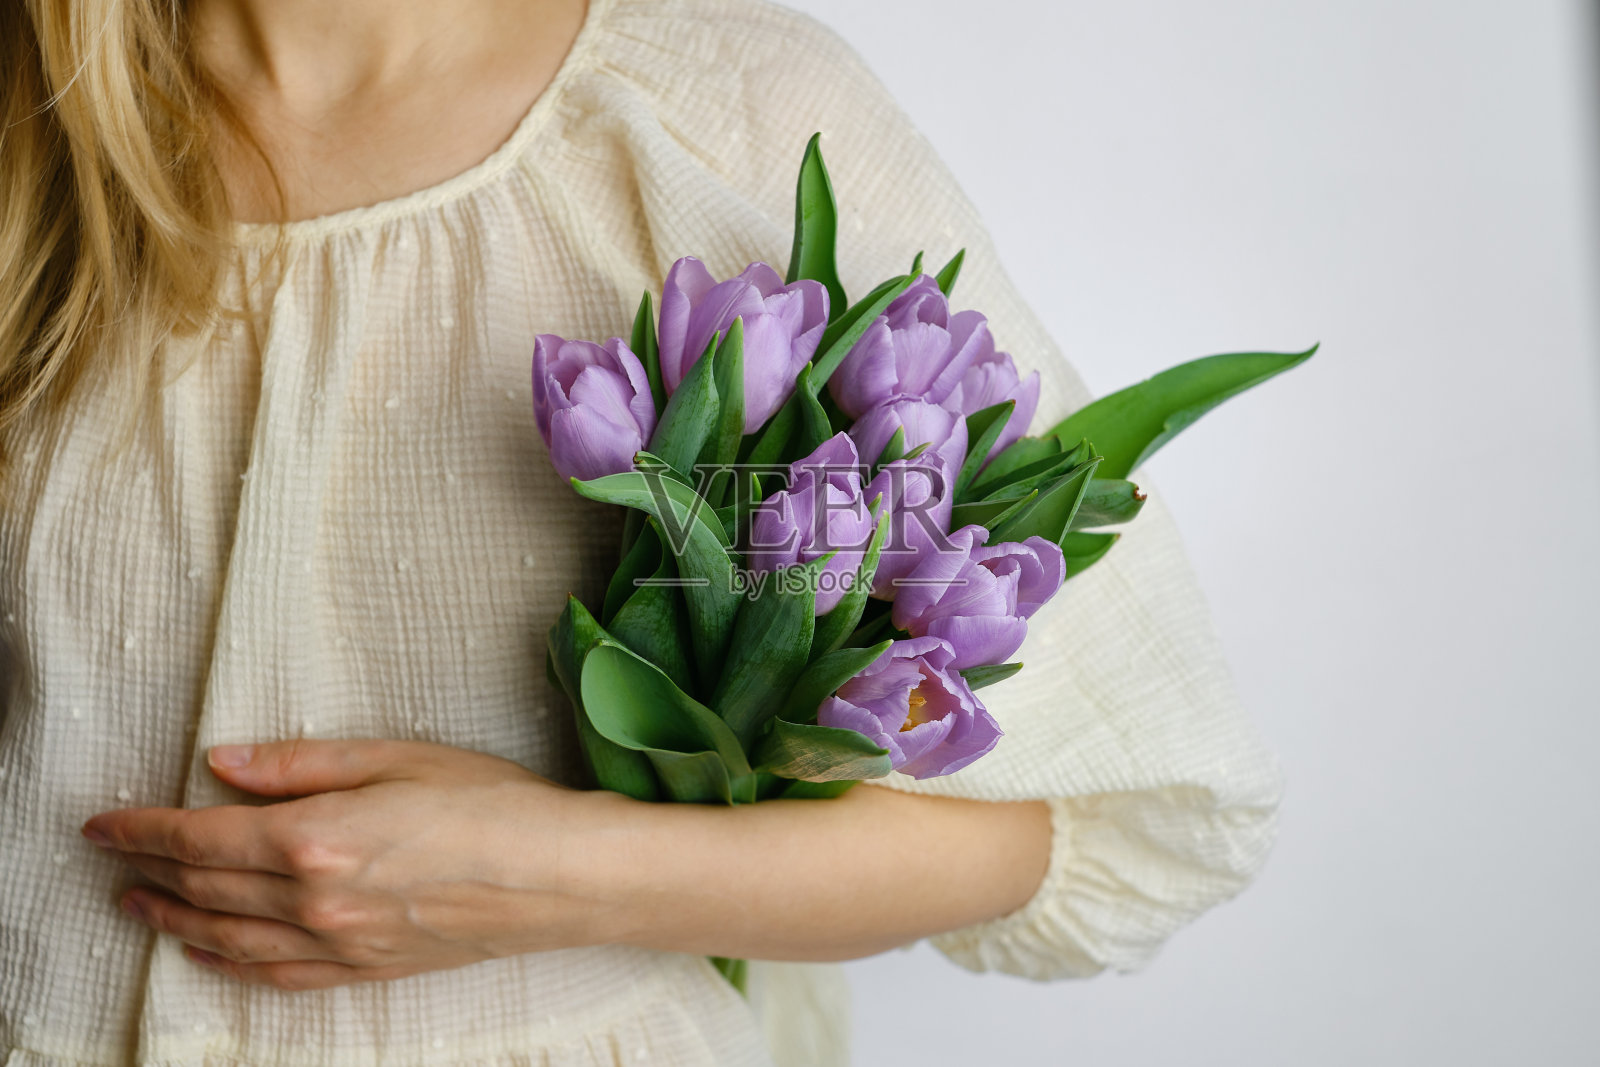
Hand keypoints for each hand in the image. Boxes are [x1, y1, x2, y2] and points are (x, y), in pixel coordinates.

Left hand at [81, 739, 628, 990]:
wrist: (559, 876)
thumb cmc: (490, 804)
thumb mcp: (395, 757)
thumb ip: (300, 764)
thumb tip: (223, 764)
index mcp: (314, 838)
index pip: (199, 837)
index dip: (142, 828)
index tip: (104, 822)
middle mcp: (312, 900)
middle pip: (205, 889)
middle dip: (149, 871)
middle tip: (112, 857)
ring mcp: (338, 943)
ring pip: (229, 937)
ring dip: (174, 920)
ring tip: (139, 905)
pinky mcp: (366, 969)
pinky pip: (277, 975)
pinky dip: (230, 964)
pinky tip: (210, 953)